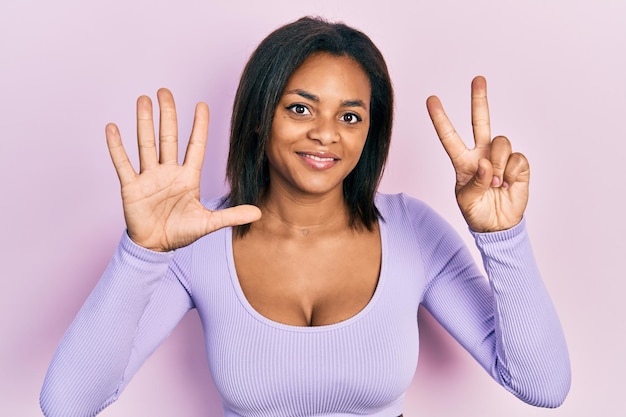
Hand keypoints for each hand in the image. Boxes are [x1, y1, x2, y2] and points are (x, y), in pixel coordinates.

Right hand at [106, 88, 260, 250]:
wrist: (156, 247)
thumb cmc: (181, 232)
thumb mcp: (209, 223)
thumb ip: (232, 215)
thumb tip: (259, 213)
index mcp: (188, 177)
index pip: (195, 146)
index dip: (199, 126)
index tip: (201, 105)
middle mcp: (168, 172)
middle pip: (168, 137)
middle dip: (167, 114)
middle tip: (164, 91)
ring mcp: (149, 177)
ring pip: (146, 144)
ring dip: (144, 122)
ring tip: (143, 100)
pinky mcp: (131, 186)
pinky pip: (122, 163)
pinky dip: (117, 146)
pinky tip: (113, 127)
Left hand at [426, 76, 528, 231]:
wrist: (497, 226)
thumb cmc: (476, 211)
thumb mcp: (465, 199)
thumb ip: (475, 181)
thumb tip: (487, 164)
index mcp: (462, 161)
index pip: (449, 137)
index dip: (440, 119)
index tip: (431, 100)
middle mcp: (481, 154)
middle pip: (480, 122)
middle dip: (479, 100)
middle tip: (477, 79)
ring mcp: (500, 158)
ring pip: (500, 142)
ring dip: (497, 164)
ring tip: (496, 183)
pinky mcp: (518, 164)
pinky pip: (516, 158)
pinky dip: (511, 172)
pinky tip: (508, 183)